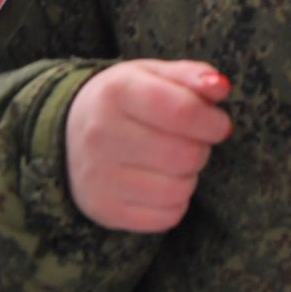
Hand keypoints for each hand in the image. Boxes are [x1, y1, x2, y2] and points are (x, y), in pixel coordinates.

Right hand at [65, 60, 232, 233]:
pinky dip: (175, 202)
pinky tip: (160, 182)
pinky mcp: (103, 209)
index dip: (212, 121)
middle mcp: (101, 135)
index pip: (181, 112)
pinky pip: (166, 217)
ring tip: (173, 160)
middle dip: (201, 148)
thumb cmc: (127, 99)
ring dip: (189, 176)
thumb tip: (221, 88)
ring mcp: (98, 177)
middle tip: (191, 140)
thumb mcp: (155, 74)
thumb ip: (192, 76)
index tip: (219, 124)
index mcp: (117, 92)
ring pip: (178, 190)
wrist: (69, 131)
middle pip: (184, 155)